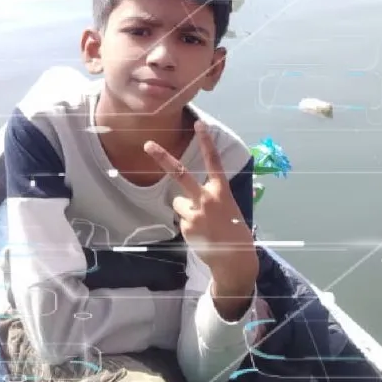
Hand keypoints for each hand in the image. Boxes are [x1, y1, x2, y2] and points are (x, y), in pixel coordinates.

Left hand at [144, 120, 258, 315]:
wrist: (234, 258)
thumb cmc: (234, 229)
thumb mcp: (230, 207)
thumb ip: (216, 196)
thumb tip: (208, 193)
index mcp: (221, 190)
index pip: (213, 161)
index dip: (206, 141)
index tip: (199, 124)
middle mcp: (207, 198)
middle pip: (180, 174)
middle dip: (162, 158)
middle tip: (147, 145)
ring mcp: (194, 212)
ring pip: (177, 201)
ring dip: (185, 209)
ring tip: (201, 222)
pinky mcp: (186, 226)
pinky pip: (180, 218)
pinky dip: (187, 223)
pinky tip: (199, 233)